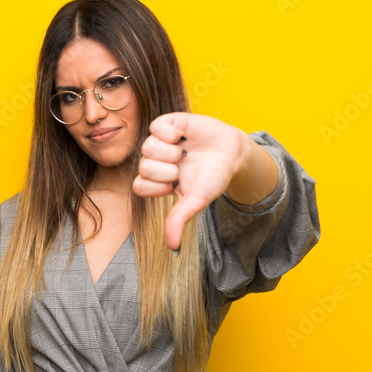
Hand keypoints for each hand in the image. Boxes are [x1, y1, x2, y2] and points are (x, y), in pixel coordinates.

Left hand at [133, 112, 248, 251]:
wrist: (232, 154)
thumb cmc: (212, 178)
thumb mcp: (196, 201)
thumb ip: (179, 220)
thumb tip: (173, 248)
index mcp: (157, 181)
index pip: (140, 186)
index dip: (157, 187)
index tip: (175, 185)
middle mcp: (155, 161)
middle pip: (143, 167)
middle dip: (166, 170)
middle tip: (182, 167)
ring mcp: (161, 142)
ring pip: (148, 147)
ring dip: (170, 152)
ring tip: (184, 152)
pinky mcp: (169, 123)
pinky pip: (156, 126)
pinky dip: (169, 133)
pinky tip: (182, 136)